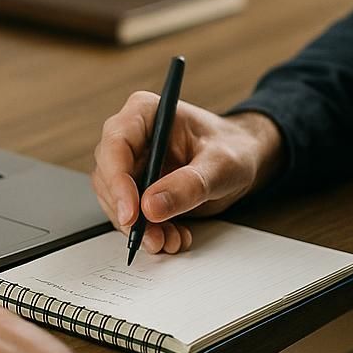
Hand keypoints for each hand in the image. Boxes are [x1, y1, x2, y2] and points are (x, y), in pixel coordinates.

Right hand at [91, 94, 284, 255]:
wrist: (244, 160)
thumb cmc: (235, 148)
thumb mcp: (221, 165)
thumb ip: (189, 184)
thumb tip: (151, 207)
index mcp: (146, 113)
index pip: (116, 144)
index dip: (117, 180)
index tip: (132, 213)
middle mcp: (133, 136)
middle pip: (108, 176)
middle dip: (129, 212)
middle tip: (152, 237)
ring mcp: (134, 163)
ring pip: (116, 200)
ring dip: (139, 228)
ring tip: (170, 240)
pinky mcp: (138, 188)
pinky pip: (131, 214)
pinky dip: (148, 232)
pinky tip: (173, 236)